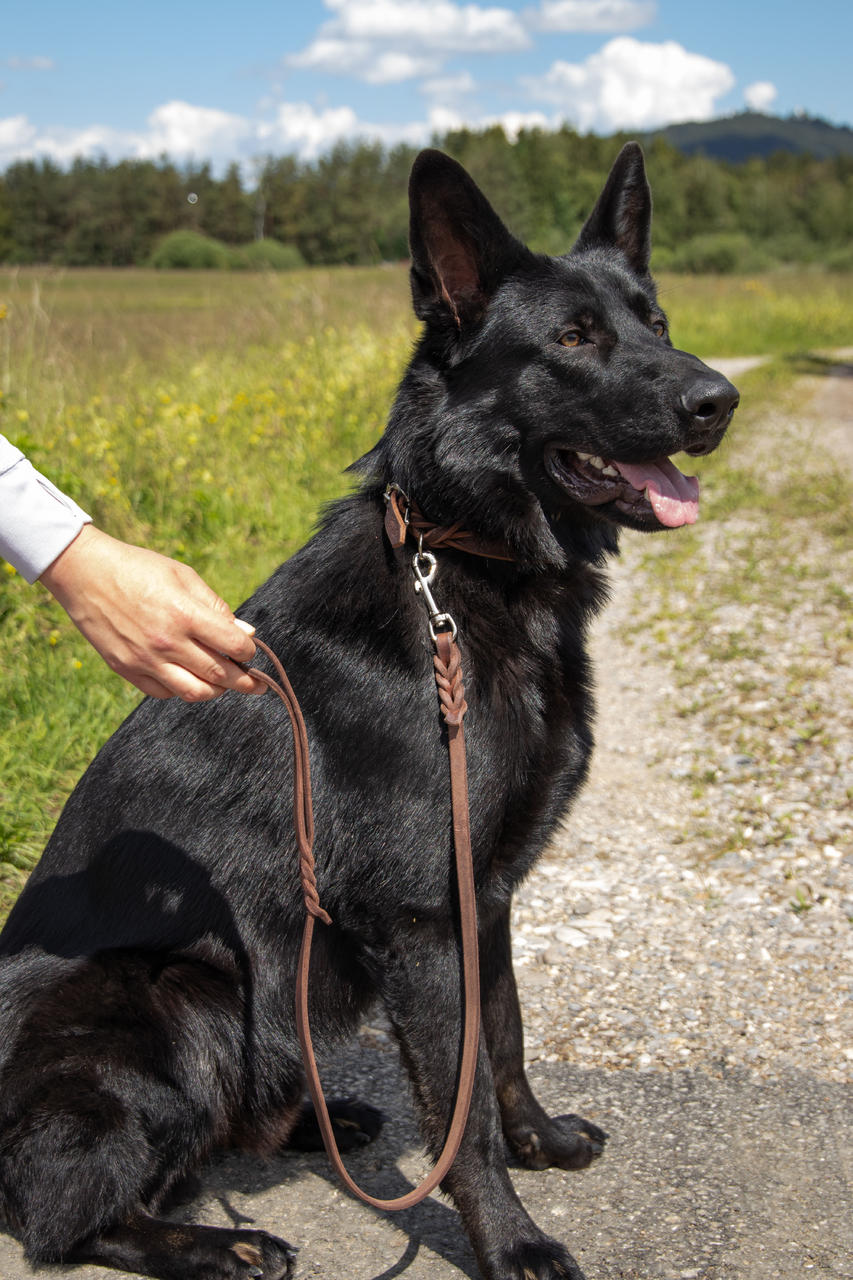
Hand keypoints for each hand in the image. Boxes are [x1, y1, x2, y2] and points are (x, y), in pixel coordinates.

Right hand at [40, 525, 266, 700]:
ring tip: (224, 685)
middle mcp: (167, 642)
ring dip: (216, 691)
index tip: (250, 650)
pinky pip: (163, 693)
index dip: (248, 651)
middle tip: (255, 683)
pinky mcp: (126, 669)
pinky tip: (189, 678)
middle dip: (243, 681)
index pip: (232, 645)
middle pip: (219, 675)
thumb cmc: (140, 569)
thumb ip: (216, 607)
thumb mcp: (183, 576)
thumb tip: (245, 634)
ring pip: (194, 692)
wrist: (85, 574)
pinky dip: (182, 690)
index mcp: (185, 615)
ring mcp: (145, 660)